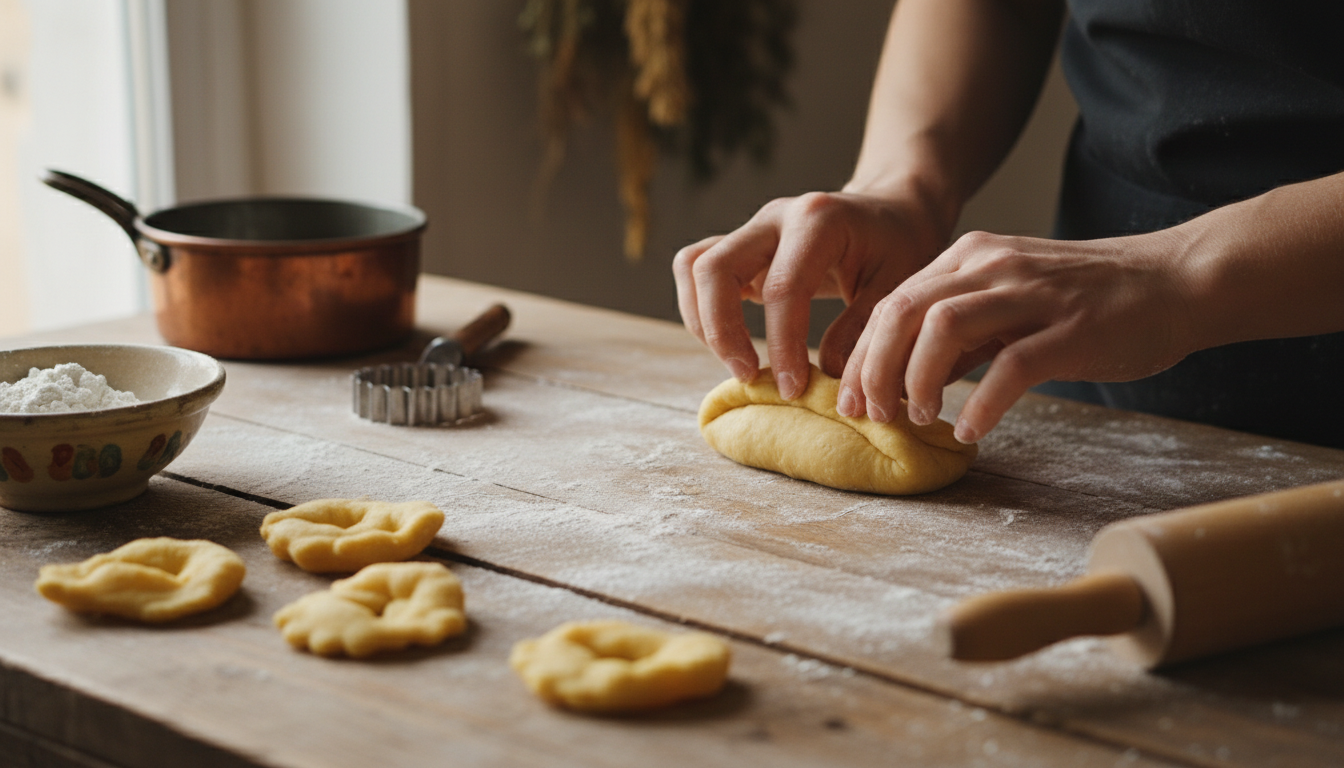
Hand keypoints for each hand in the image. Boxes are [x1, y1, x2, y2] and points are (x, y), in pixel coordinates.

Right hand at [673, 190, 947, 398]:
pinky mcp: (739, 246)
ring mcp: (751, 228)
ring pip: (693, 266)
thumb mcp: (899, 288)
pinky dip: (699, 308)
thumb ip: (861, 331)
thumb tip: (825, 378)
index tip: (793, 389)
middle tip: (749, 375)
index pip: (783, 288)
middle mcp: (775, 217)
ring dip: (703, 322)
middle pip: (714, 268)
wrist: (892, 212)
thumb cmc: (899, 249)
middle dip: (723, 332)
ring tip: (736, 362)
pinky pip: (694, 269)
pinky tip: (728, 341)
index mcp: (818, 220)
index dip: (782, 345)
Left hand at [837, 229, 1197, 442]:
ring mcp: (1032, 295)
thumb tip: (904, 378)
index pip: (893, 302)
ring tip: (920, 417)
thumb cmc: (1087, 301)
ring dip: (918, 380)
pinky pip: (1010, 367)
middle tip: (872, 415)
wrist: (1174, 281)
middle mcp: (993, 266)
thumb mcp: (1009, 301)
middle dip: (875, 369)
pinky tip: (970, 428)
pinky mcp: (1071, 330)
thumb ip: (960, 332)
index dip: (863, 354)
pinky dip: (980, 403)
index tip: (852, 399)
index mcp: (970, 258)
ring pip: (943, 329)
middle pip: (904, 311)